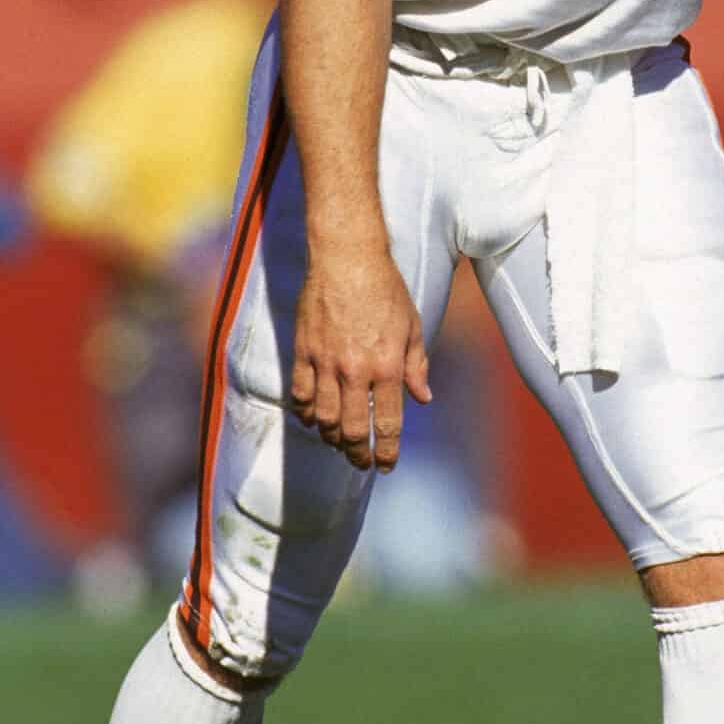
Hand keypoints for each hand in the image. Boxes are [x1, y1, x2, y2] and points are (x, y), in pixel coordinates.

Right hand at [290, 244, 430, 470]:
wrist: (347, 258)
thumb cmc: (385, 289)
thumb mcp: (412, 327)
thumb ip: (416, 366)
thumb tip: (423, 398)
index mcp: (388, 366)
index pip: (388, 424)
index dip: (386, 451)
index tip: (385, 465)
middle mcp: (356, 371)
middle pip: (352, 430)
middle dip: (357, 453)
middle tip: (360, 462)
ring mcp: (325, 363)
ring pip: (324, 418)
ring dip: (332, 438)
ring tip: (339, 443)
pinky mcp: (303, 351)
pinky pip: (300, 394)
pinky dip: (306, 413)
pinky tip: (313, 419)